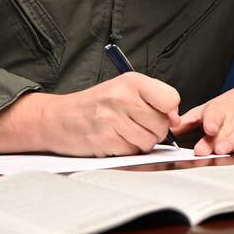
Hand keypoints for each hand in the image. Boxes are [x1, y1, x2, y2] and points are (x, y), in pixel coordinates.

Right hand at [0, 73, 181, 156]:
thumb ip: (152, 100)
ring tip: (123, 132)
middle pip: (162, 125)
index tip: (159, 114)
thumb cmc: (94, 105)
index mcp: (131, 81)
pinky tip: (112, 140)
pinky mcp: (104, 140)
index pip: (172, 99)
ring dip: (140, 143)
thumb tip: (176, 120)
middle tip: (135, 125)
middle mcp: (121, 97)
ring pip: (149, 141)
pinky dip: (125, 150)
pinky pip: (132, 152)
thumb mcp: (123, 90)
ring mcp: (112, 119)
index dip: (169, 112)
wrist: (57, 118)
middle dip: (153, 130)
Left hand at [172, 72, 233, 155]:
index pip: (214, 113)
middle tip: (205, 150)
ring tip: (224, 148)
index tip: (206, 128)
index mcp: (222, 109)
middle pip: (226, 129)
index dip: (210, 120)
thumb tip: (169, 128)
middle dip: (216, 140)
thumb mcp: (213, 107)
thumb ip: (191, 120)